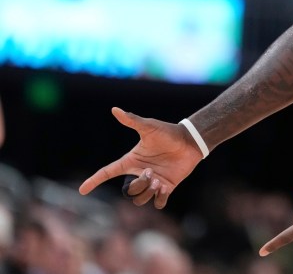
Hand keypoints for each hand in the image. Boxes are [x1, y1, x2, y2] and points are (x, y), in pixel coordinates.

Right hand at [78, 107, 203, 207]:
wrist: (190, 141)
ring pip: (141, 200)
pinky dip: (160, 199)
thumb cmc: (168, 133)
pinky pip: (158, 203)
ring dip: (148, 193)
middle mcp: (139, 173)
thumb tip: (115, 109)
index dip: (94, 180)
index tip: (82, 190)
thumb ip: (132, 120)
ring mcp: (153, 181)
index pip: (108, 172)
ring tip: (158, 181)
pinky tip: (165, 187)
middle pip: (127, 191)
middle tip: (151, 173)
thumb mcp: (149, 127)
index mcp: (131, 161)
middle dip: (138, 185)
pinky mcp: (166, 187)